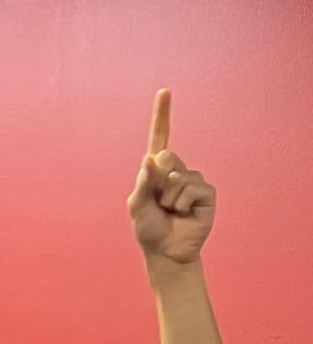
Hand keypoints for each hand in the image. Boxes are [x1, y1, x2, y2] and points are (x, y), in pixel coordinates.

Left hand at [127, 89, 214, 266]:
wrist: (166, 252)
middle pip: (167, 156)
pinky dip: (183, 204)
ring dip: (169, 199)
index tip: (164, 91)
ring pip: (178, 177)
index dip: (162, 115)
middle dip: (158, 180)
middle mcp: (176, 171)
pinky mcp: (206, 193)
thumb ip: (141, 185)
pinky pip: (192, 189)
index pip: (160, 138)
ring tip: (171, 212)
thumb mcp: (136, 208)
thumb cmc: (149, 229)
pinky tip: (184, 214)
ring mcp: (193, 180)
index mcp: (156, 171)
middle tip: (160, 202)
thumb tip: (149, 160)